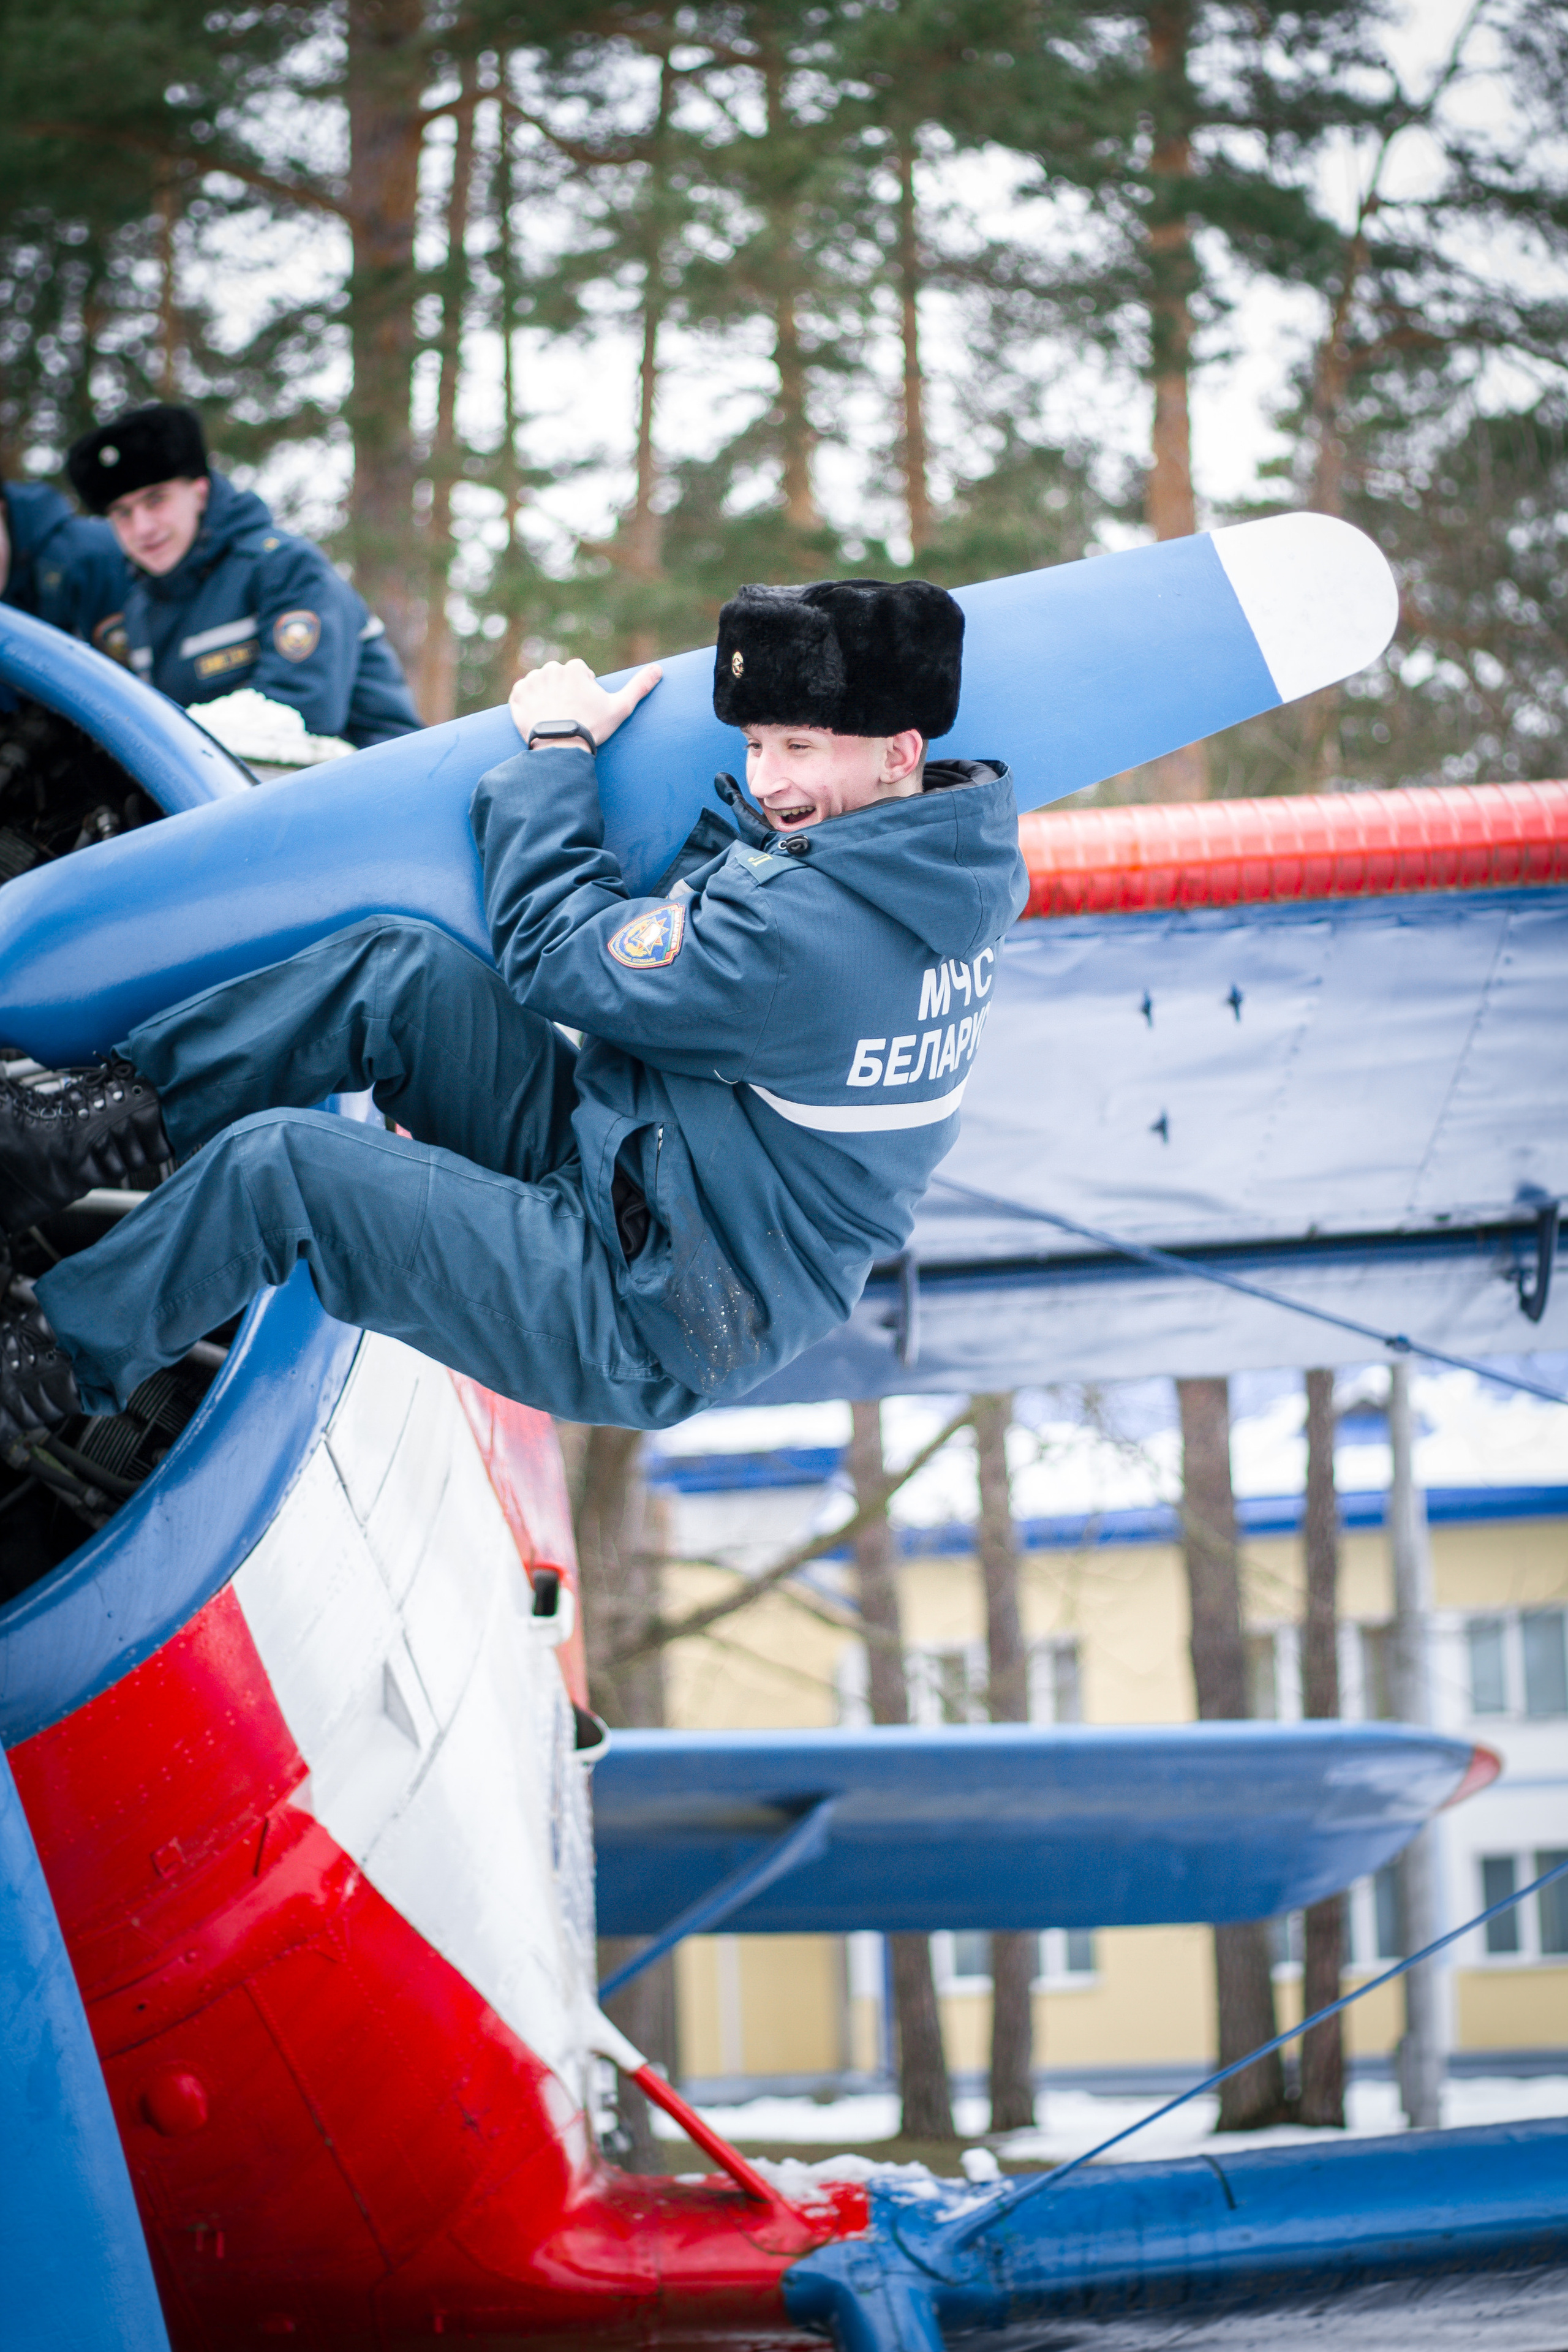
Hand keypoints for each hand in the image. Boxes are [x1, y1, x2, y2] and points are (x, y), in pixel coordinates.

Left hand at [508, 656, 661, 748]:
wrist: (561, 748)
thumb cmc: (592, 728)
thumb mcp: (620, 708)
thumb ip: (639, 687)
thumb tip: (659, 669)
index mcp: (573, 668)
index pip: (579, 673)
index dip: (584, 692)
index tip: (585, 709)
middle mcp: (550, 669)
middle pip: (559, 677)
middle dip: (563, 692)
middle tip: (569, 715)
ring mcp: (531, 682)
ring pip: (540, 684)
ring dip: (546, 696)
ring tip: (555, 718)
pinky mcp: (517, 696)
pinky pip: (521, 694)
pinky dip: (528, 704)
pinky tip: (539, 718)